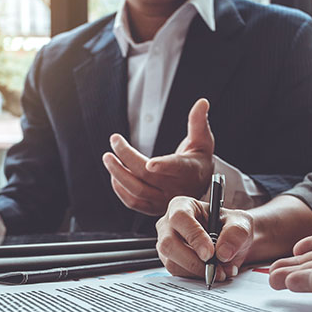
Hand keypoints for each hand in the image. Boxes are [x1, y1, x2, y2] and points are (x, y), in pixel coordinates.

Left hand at [102, 98, 214, 215]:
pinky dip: (120, 189)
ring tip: (108, 158)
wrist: (198, 185)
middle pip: (147, 176)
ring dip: (118, 174)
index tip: (150, 163)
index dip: (164, 166)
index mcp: (190, 170)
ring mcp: (164, 200)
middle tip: (115, 141)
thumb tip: (202, 102)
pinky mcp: (153, 208)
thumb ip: (199, 122)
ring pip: (137, 191)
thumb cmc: (198, 160)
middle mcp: (177, 189)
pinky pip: (133, 203)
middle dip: (127, 157)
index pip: (177, 168)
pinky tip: (114, 174)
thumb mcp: (203, 140)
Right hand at [155, 195, 252, 280]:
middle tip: (214, 269)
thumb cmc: (231, 226)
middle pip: (168, 243)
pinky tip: (212, 272)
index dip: (194, 236)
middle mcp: (168, 225)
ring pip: (172, 262)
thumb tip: (222, 253)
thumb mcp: (241, 223)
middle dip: (193, 260)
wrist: (231, 243)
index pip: (180, 218)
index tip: (210, 253)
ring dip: (198, 271)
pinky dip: (197, 277)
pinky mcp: (170, 261)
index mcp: (182, 206)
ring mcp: (166, 245)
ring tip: (220, 271)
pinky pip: (178, 274)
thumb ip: (235, 233)